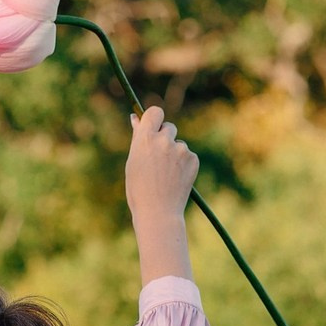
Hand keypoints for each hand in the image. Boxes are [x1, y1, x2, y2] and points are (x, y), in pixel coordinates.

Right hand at [126, 106, 198, 226]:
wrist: (158, 213)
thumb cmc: (139, 190)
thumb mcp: (133, 163)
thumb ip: (137, 139)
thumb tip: (136, 118)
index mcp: (145, 140)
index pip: (154, 112)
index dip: (155, 119)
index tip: (154, 126)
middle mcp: (163, 140)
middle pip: (169, 127)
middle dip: (165, 138)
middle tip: (159, 160)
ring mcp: (180, 149)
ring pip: (178, 144)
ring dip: (174, 154)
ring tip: (166, 176)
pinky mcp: (192, 159)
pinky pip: (187, 156)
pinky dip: (183, 165)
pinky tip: (175, 179)